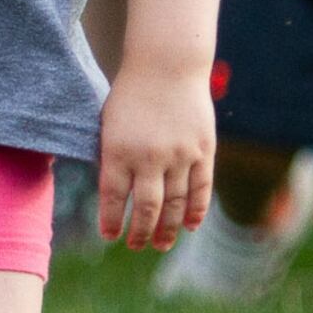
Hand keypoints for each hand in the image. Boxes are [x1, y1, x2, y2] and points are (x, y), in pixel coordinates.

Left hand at [95, 59, 215, 250]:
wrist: (167, 66)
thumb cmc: (131, 95)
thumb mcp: (109, 124)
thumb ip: (112, 158)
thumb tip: (114, 196)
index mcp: (118, 150)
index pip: (113, 197)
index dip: (111, 220)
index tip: (109, 235)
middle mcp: (149, 157)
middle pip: (146, 208)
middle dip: (140, 232)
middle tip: (135, 245)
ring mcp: (179, 155)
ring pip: (175, 204)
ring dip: (167, 229)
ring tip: (160, 244)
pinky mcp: (203, 151)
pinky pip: (201, 189)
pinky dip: (196, 211)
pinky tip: (190, 225)